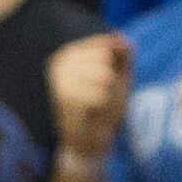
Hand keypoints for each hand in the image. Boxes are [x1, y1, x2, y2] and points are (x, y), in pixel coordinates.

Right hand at [47, 33, 129, 164]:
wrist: (87, 145)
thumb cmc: (105, 110)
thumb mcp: (120, 78)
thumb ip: (122, 55)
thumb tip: (121, 37)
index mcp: (70, 54)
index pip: (105, 45)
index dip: (117, 66)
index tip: (108, 85)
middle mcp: (60, 62)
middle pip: (106, 59)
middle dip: (113, 81)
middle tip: (102, 100)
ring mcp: (59, 79)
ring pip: (104, 76)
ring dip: (109, 95)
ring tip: (98, 108)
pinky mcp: (63, 99)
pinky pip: (100, 95)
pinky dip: (103, 107)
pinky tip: (93, 115)